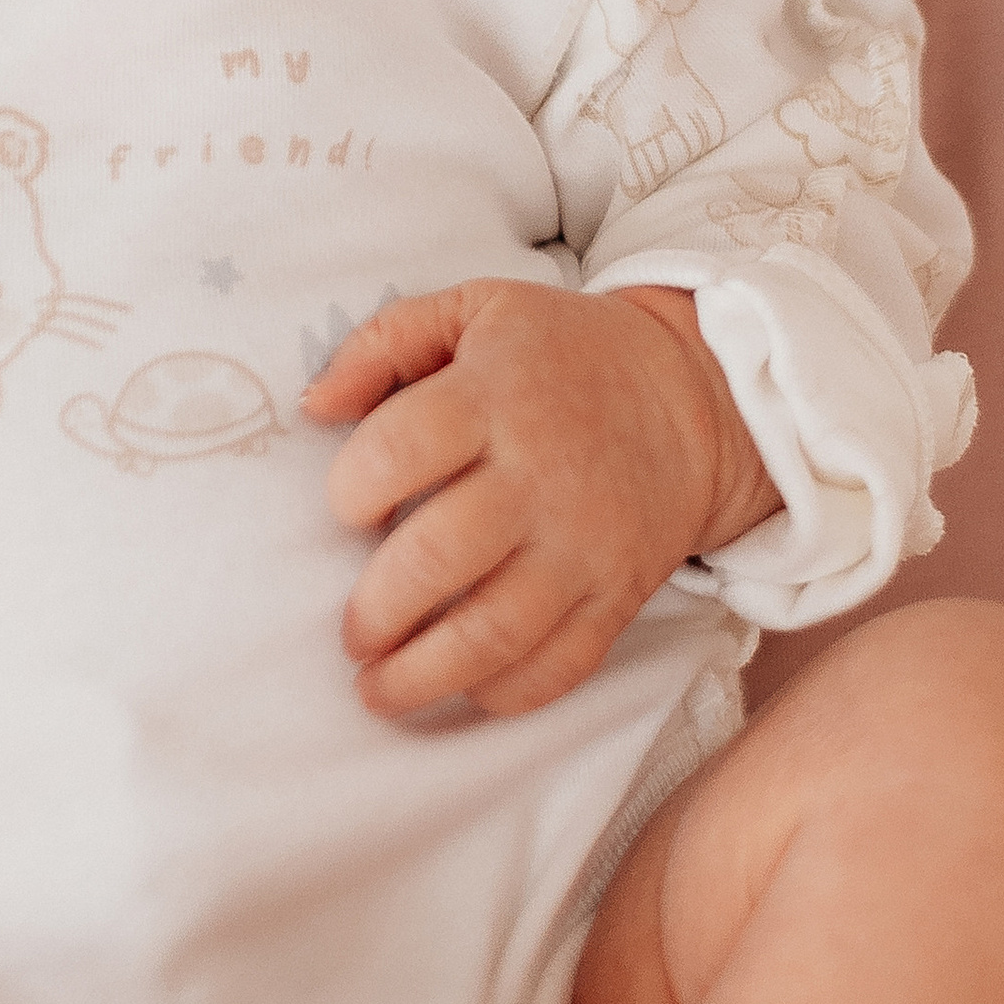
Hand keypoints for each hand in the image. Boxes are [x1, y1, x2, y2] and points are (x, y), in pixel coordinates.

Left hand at [305, 282, 778, 716]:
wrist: (690, 396)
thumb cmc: (560, 355)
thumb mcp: (474, 310)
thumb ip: (384, 343)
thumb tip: (313, 405)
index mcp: (494, 395)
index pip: (400, 448)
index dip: (352, 489)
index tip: (348, 509)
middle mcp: (539, 475)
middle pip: (440, 556)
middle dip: (376, 610)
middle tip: (353, 632)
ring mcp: (582, 543)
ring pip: (495, 630)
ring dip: (423, 674)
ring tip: (378, 689)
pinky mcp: (618, 594)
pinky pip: (561, 664)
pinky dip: (507, 693)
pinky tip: (465, 689)